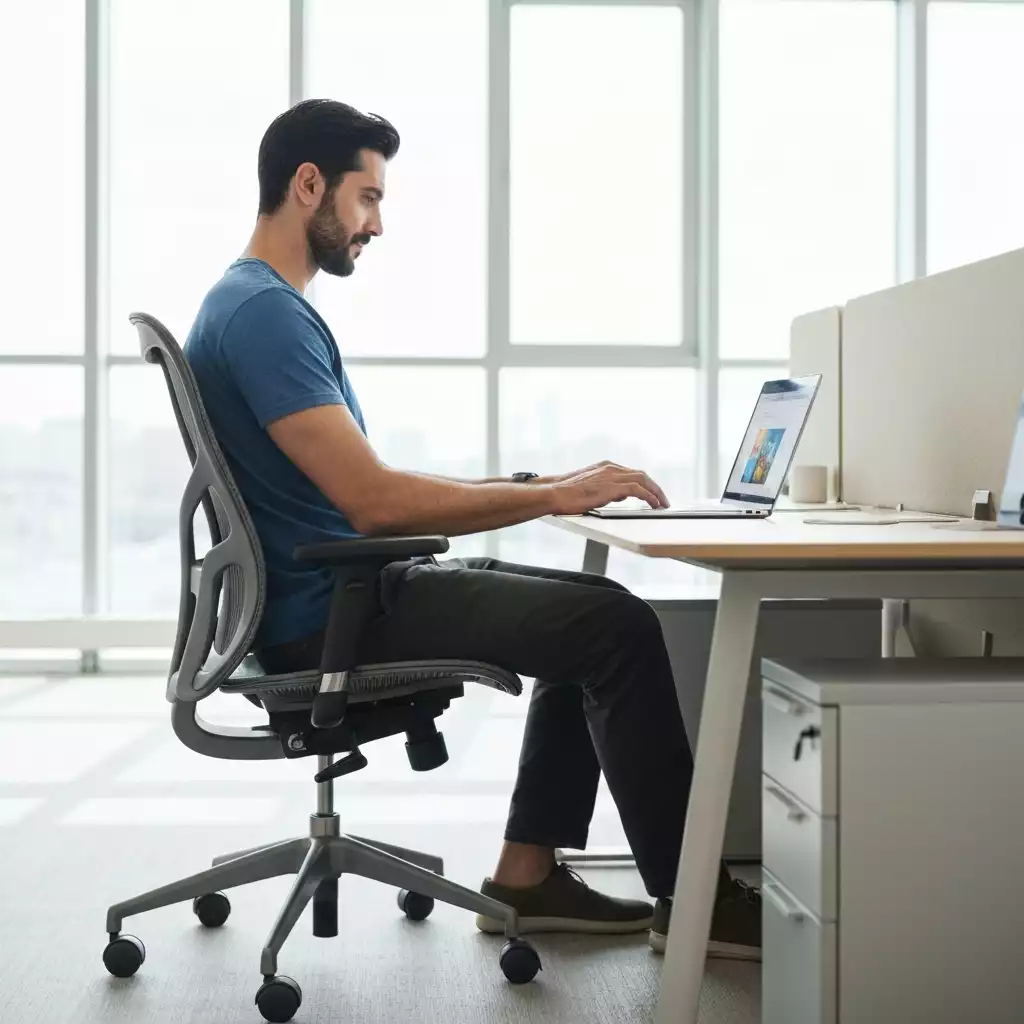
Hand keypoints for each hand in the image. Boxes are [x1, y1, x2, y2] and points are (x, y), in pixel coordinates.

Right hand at [548, 461, 669, 514]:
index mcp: (606, 467)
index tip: (652, 493)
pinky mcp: (613, 487)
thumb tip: (620, 495)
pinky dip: (650, 497)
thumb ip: (606, 488)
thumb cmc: (567, 493)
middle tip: (662, 499)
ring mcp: (613, 476)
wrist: (555, 493)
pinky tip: (654, 505)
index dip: (645, 483)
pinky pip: (639, 490)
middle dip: (655, 487)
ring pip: (644, 480)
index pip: (632, 473)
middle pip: (642, 475)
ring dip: (656, 492)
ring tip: (662, 503)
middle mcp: (611, 468)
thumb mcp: (590, 487)